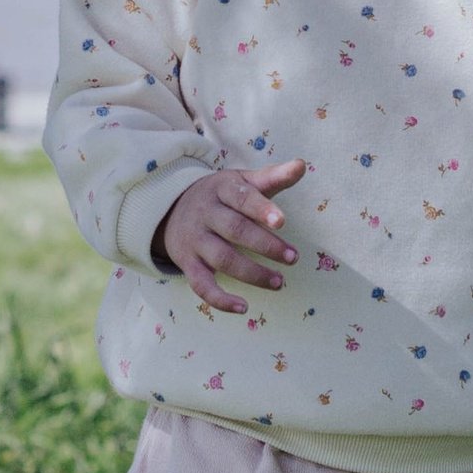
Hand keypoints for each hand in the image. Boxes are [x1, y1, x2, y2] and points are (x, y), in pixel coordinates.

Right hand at [151, 155, 304, 314]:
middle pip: (235, 230)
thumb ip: (273, 177)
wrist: (170, 209)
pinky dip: (220, 300)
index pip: (242, 198)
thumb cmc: (220, 197)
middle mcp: (205, 214)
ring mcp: (195, 240)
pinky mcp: (187, 264)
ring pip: (223, 259)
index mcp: (221, 189)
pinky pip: (201, 285)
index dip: (262, 209)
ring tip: (279, 282)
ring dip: (253, 274)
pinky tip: (243, 307)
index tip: (282, 222)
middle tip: (293, 258)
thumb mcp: (242, 182)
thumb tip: (302, 165)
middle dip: (266, 246)